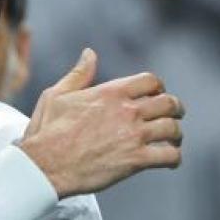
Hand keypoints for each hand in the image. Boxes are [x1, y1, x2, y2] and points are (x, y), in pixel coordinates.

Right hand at [22, 49, 183, 197]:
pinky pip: (169, 156)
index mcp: (110, 93)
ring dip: (176, 134)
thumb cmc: (46, 132)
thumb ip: (78, 74)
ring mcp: (133, 135)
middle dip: (175, 109)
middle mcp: (127, 111)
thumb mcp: (56, 95)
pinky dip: (174, 158)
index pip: (151, 81)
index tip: (157, 96)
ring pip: (173, 129)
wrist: (43, 166)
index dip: (158, 88)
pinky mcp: (136, 160)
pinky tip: (169, 161)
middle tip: (174, 116)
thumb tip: (90, 53)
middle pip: (169, 103)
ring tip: (172, 141)